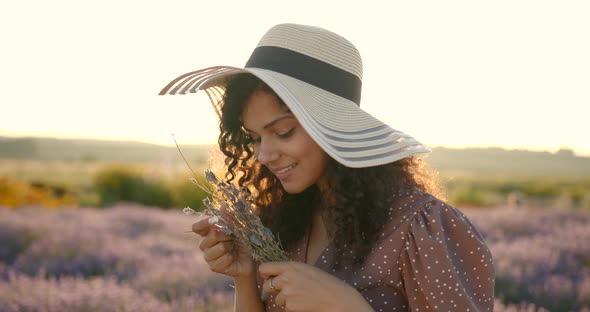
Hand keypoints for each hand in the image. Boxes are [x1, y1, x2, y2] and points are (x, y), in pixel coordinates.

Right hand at [192, 217, 254, 276]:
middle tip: (234, 237)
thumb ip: (230, 218)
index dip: (203, 223)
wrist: (251, 261)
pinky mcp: (214, 267)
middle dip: (226, 235)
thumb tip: (223, 206)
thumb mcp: (239, 228)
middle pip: (211, 236)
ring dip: (229, 246)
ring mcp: (208, 256)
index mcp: (208, 233)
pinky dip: (230, 257)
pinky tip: (233, 257)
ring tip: (234, 248)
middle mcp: (205, 244)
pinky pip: (221, 260)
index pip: (197, 228)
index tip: (215, 220)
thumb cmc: (243, 242)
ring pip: (218, 248)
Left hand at [259, 261, 373, 311]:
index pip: (264, 268)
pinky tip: (304, 303)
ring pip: (276, 298)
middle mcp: (286, 278)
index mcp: (290, 266)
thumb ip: (289, 270)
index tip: (270, 277)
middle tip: (286, 291)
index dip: (266, 274)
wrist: (336, 298)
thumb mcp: (306, 269)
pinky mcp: (290, 306)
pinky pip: (284, 307)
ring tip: (301, 296)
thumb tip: (274, 275)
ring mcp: (287, 293)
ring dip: (284, 300)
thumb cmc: (324, 282)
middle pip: (266, 285)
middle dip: (273, 289)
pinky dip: (292, 307)